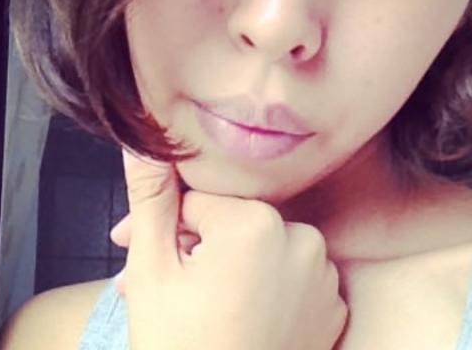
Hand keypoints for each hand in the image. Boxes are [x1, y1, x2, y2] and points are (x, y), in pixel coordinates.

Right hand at [116, 148, 348, 349]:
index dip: (166, 230)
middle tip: (161, 288)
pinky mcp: (333, 311)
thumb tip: (143, 143)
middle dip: (195, 251)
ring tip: (199, 309)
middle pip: (234, 228)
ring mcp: (323, 279)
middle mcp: (303, 241)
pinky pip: (290, 282)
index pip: (201, 203)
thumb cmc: (180, 349)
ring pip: (261, 254)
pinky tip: (236, 321)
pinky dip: (264, 293)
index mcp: (259, 222)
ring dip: (228, 272)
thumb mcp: (151, 270)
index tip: (138, 256)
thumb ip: (150, 198)